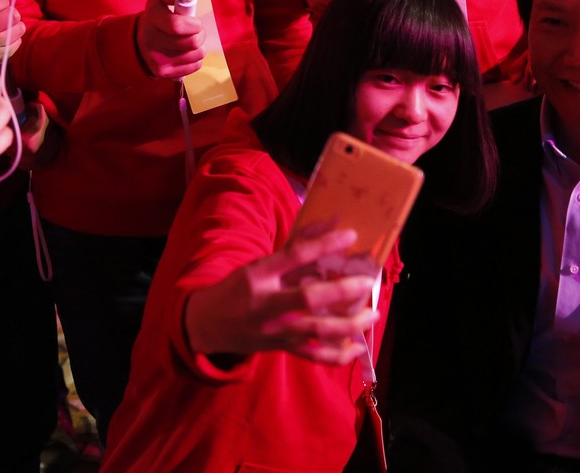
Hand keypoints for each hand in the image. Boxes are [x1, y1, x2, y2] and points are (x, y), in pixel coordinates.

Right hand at [135, 0, 204, 79]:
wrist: (140, 42)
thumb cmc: (156, 16)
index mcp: (152, 20)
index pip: (177, 26)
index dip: (194, 24)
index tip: (195, 21)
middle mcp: (152, 43)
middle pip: (193, 42)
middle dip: (200, 33)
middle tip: (195, 30)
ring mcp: (159, 61)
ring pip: (198, 54)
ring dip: (198, 46)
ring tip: (188, 40)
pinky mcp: (166, 74)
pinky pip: (196, 65)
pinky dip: (195, 58)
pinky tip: (185, 52)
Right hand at [184, 225, 378, 363]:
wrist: (207, 324)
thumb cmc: (238, 288)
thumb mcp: (259, 264)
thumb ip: (295, 248)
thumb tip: (332, 224)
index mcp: (259, 274)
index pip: (295, 255)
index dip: (325, 244)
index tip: (352, 236)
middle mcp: (266, 302)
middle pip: (309, 297)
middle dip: (343, 291)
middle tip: (367, 283)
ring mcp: (274, 329)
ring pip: (316, 330)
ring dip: (349, 324)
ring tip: (372, 314)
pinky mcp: (280, 348)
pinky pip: (314, 355)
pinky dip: (338, 354)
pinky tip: (357, 346)